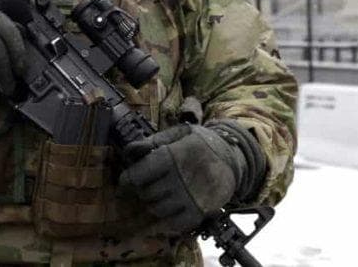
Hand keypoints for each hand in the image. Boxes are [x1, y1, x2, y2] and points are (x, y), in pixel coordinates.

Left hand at [118, 123, 244, 235]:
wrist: (233, 158)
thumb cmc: (201, 143)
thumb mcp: (179, 133)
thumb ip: (152, 141)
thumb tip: (128, 151)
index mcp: (172, 156)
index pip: (139, 174)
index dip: (127, 180)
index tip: (124, 182)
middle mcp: (180, 179)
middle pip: (146, 193)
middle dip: (141, 190)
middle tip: (146, 185)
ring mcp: (190, 198)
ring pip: (157, 209)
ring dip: (152, 204)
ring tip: (158, 195)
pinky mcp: (199, 212)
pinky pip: (174, 224)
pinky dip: (165, 221)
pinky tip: (166, 212)